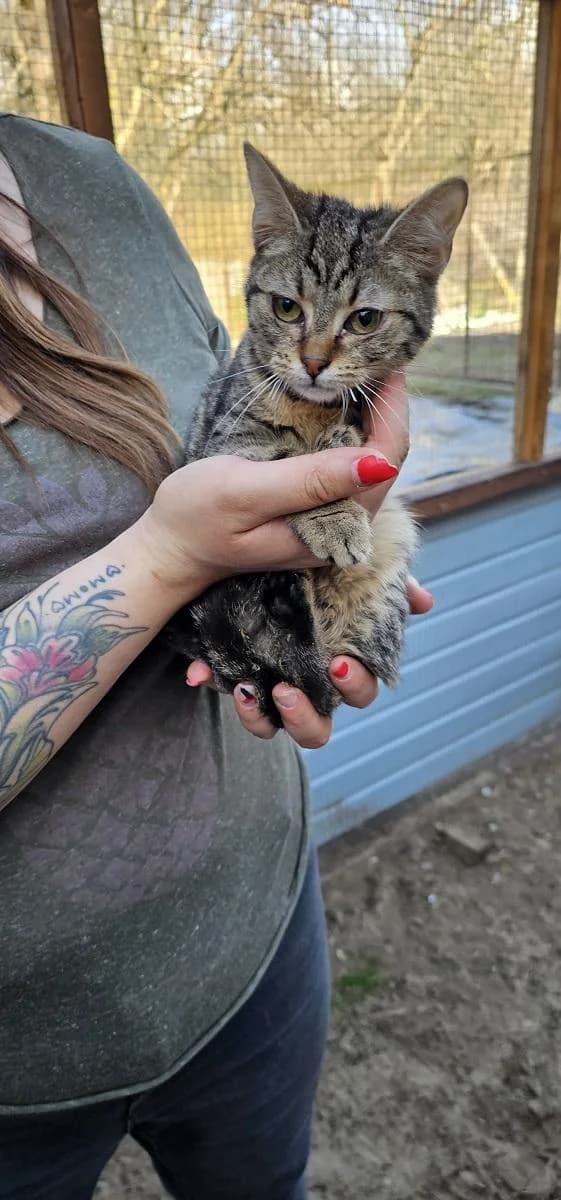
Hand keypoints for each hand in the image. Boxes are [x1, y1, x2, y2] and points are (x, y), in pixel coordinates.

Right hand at [137, 375, 407, 604]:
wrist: (168, 550)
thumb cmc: (196, 518)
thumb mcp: (246, 492)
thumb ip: (310, 480)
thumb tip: (379, 463)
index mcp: (333, 527)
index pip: (385, 461)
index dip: (392, 410)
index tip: (388, 363)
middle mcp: (343, 528)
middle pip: (384, 459)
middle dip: (385, 408)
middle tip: (376, 357)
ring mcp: (330, 520)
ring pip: (368, 460)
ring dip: (370, 417)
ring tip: (362, 370)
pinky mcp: (315, 510)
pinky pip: (345, 466)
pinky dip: (349, 432)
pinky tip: (342, 404)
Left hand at [187, 576, 432, 747]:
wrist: (259, 551)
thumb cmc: (318, 571)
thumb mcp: (349, 569)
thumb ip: (389, 583)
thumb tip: (424, 601)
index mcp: (342, 666)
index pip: (359, 691)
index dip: (354, 685)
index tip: (337, 664)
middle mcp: (311, 688)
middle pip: (317, 729)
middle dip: (305, 717)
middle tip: (288, 688)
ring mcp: (276, 691)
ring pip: (275, 729)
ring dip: (264, 719)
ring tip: (252, 689)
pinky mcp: (243, 681)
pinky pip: (238, 705)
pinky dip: (223, 692)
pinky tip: (207, 673)